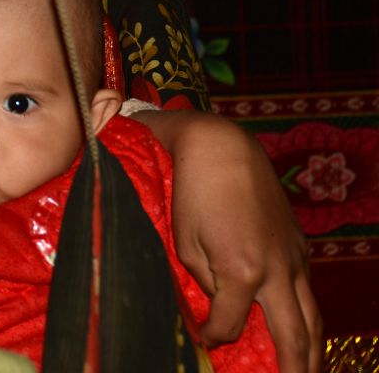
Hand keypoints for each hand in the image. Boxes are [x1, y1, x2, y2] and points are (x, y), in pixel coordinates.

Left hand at [140, 109, 321, 371]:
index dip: (215, 336)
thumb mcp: (184, 241)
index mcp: (243, 271)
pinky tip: (302, 329)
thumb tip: (215, 307)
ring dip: (312, 351)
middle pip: (295, 336)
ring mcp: (294, 257)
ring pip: (313, 316)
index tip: (204, 339)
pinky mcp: (300, 245)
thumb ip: (203, 281)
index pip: (232, 325)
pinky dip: (308, 316)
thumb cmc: (193, 192)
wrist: (223, 148)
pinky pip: (308, 290)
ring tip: (307, 372)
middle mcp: (277, 270)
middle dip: (295, 369)